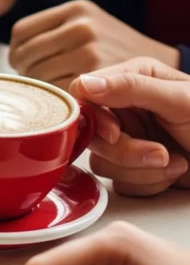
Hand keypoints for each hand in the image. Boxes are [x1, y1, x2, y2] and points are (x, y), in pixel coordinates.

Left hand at [10, 1, 179, 91]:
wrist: (161, 65)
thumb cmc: (116, 49)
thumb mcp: (88, 24)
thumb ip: (55, 31)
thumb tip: (15, 52)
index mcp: (75, 10)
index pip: (21, 32)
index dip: (16, 51)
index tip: (21, 63)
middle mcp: (81, 26)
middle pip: (25, 55)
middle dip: (26, 71)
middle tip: (37, 80)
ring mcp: (90, 51)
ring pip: (38, 75)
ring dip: (39, 86)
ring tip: (53, 88)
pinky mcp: (98, 76)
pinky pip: (57, 90)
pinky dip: (56, 97)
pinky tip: (65, 97)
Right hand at [71, 59, 189, 196]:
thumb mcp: (181, 101)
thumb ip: (131, 89)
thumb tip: (85, 84)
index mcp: (132, 80)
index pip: (84, 94)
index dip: (94, 117)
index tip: (117, 133)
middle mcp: (126, 109)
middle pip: (91, 134)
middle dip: (126, 151)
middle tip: (160, 154)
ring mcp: (130, 139)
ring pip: (103, 163)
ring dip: (143, 170)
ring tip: (177, 163)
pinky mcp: (135, 169)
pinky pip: (119, 183)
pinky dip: (149, 184)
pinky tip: (175, 174)